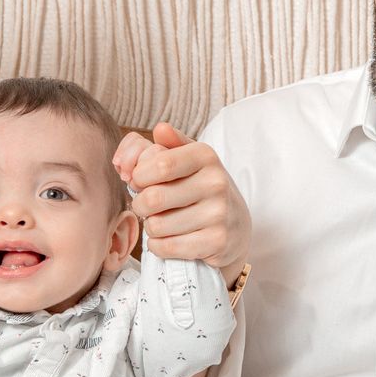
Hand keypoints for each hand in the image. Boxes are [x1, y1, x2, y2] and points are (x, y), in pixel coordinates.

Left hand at [112, 123, 250, 271]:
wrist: (237, 225)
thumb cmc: (202, 188)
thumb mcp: (189, 160)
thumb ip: (168, 143)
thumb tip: (159, 129)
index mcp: (206, 156)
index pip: (159, 164)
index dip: (139, 176)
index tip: (139, 182)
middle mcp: (216, 183)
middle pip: (153, 198)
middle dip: (140, 205)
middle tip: (147, 206)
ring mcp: (219, 214)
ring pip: (156, 225)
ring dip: (150, 227)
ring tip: (162, 222)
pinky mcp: (216, 242)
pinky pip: (167, 247)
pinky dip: (158, 246)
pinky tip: (168, 239)